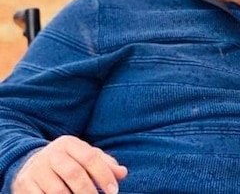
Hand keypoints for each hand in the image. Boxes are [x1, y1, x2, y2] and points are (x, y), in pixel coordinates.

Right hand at [12, 135, 127, 193]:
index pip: (90, 157)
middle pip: (74, 173)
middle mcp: (51, 154)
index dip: (104, 175)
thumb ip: (105, 164)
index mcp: (69, 143)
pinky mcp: (25, 184)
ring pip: (57, 190)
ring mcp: (36, 169)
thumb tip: (122, 173)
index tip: (113, 191)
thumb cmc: (69, 162)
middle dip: (89, 191)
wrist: (32, 164)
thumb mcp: (86, 157)